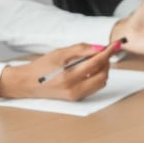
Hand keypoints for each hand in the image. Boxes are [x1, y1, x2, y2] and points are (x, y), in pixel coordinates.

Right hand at [0, 41, 117, 99]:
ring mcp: (76, 96)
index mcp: (68, 77)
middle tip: (103, 51)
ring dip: (103, 69)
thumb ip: (80, 49)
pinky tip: (90, 69)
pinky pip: (95, 87)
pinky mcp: (77, 98)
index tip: (116, 44)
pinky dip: (97, 76)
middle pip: (102, 75)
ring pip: (101, 82)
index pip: (95, 63)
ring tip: (95, 59)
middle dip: (106, 61)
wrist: (27, 83)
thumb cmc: (41, 67)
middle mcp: (74, 89)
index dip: (108, 52)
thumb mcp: (59, 53)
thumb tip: (99, 47)